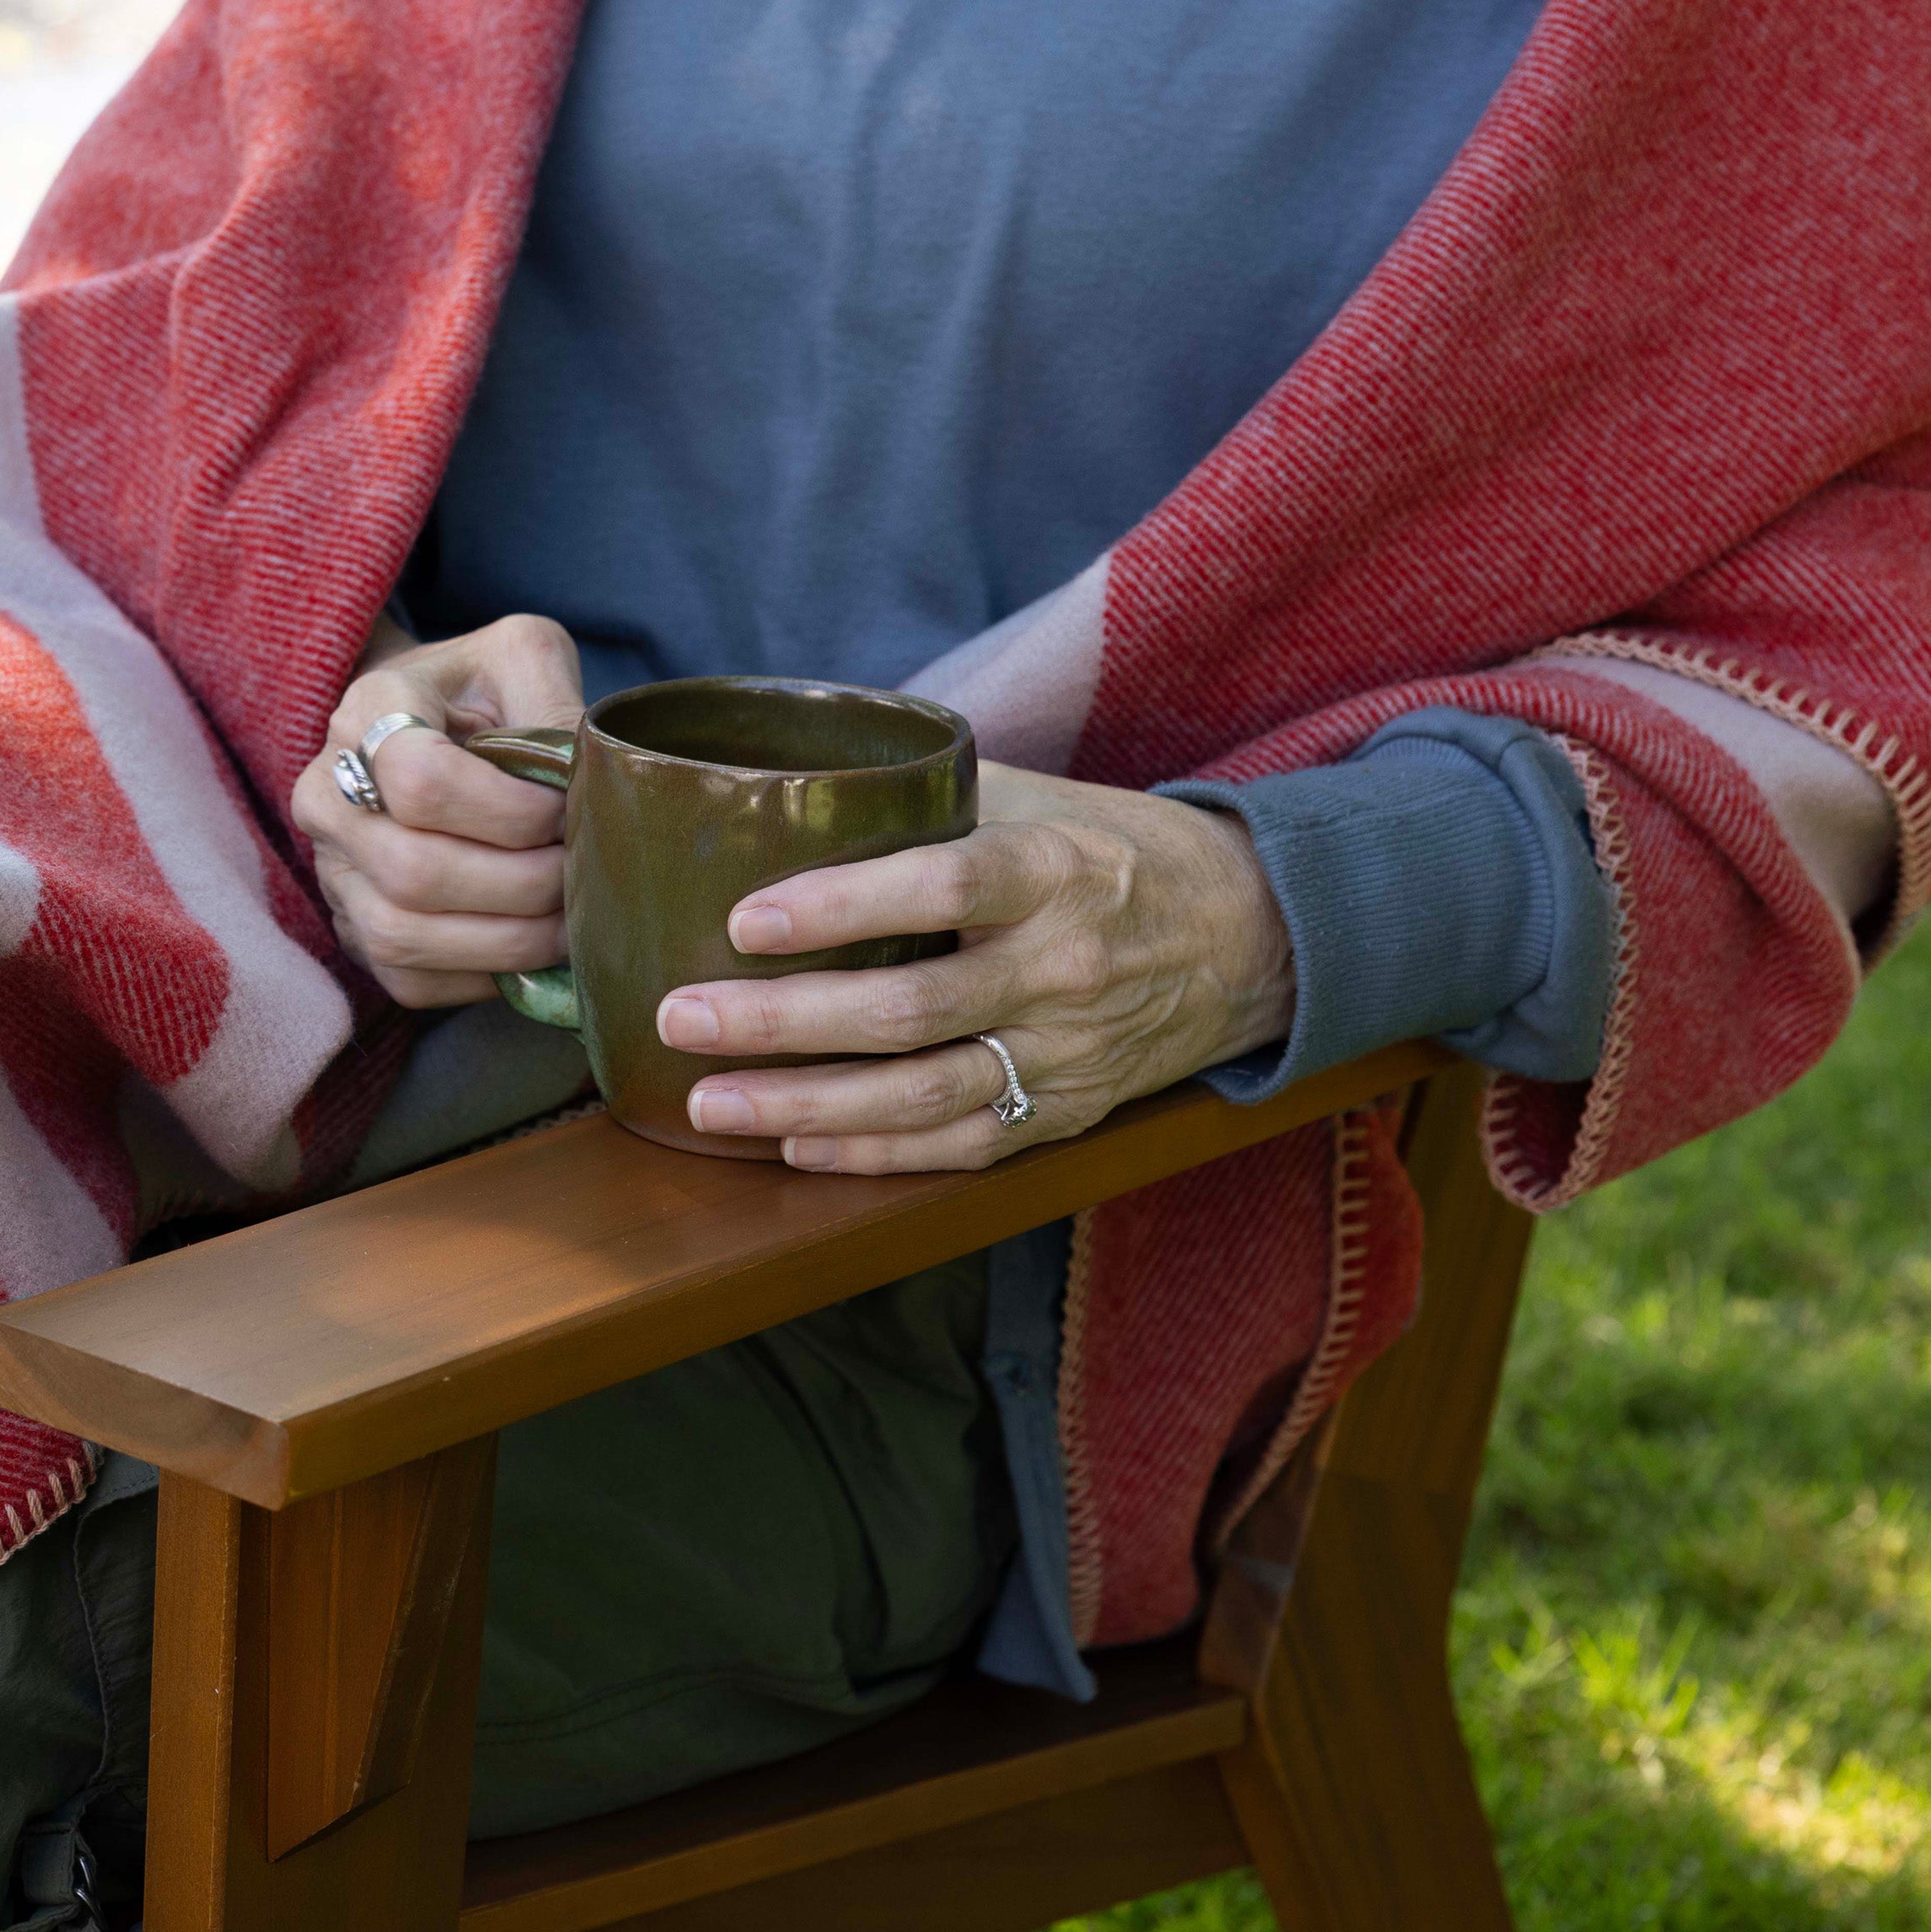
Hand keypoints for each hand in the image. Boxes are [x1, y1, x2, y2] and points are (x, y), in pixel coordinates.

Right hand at [290, 614, 585, 1006]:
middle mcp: (327, 796)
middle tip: (584, 876)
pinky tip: (530, 946)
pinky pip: (408, 980)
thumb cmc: (476, 692)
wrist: (415, 725)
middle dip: (522, 886)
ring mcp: (331, 870)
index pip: (420, 781)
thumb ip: (556, 701)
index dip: (509, 812)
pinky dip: (482, 976)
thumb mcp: (518, 659)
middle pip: (414, 871)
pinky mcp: (352, 929)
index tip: (561, 811)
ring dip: (508, 942)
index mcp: (367, 713)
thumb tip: (594, 785)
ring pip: (403, 936)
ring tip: (571, 921)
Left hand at [663, 765, 1296, 1170]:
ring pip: (925, 1093)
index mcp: (1055, 869)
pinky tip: (791, 1143)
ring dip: (805, 1102)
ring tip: (707, 1100)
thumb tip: (780, 777)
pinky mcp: (1067, 1111)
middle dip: (782, 1021)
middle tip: (681, 1017)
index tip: (742, 920)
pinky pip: (962, 1146)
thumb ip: (925, 793)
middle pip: (908, 1009)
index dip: (840, 906)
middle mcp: (1063, 967)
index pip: (942, 886)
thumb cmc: (1109, 851)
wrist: (1250, 936)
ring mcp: (1067, 1050)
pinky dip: (872, 1153)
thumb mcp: (1038, 799)